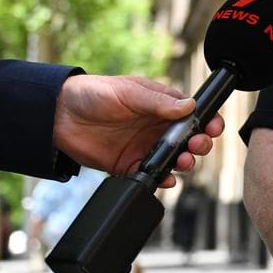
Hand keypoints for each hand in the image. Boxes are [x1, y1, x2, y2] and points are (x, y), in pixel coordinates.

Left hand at [53, 74, 223, 187]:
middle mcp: (157, 128)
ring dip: (185, 163)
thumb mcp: (129, 92)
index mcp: (162, 106)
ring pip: (175, 160)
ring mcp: (145, 148)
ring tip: (183, 161)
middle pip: (190, 140)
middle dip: (200, 144)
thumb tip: (190, 106)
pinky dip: (164, 180)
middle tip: (197, 145)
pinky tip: (166, 178)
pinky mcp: (129, 166)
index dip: (208, 122)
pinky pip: (153, 176)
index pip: (194, 115)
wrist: (58, 116)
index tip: (214, 127)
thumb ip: (159, 102)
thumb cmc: (94, 94)